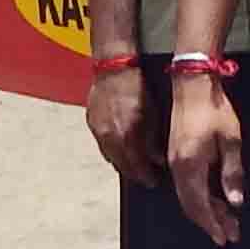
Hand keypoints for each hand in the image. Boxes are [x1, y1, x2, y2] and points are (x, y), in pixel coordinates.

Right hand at [85, 61, 158, 184]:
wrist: (112, 67)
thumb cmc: (134, 84)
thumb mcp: (152, 112)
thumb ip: (153, 138)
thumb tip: (158, 158)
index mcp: (125, 134)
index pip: (135, 166)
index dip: (146, 176)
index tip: (153, 181)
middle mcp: (109, 136)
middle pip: (121, 166)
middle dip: (134, 173)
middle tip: (145, 177)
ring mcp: (98, 130)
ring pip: (110, 157)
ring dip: (122, 163)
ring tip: (134, 165)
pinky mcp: (92, 123)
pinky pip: (103, 145)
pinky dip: (113, 150)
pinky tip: (120, 149)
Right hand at [168, 73, 244, 246]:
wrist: (192, 85)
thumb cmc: (215, 110)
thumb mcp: (231, 141)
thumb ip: (232, 173)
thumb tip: (235, 202)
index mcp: (190, 166)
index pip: (199, 205)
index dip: (212, 224)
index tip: (225, 237)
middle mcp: (178, 167)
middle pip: (191, 205)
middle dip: (210, 222)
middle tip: (230, 233)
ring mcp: (175, 161)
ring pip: (188, 196)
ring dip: (206, 210)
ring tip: (226, 221)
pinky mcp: (176, 154)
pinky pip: (186, 185)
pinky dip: (200, 197)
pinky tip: (213, 199)